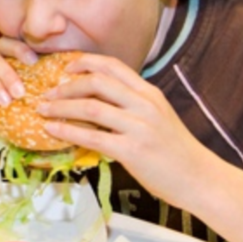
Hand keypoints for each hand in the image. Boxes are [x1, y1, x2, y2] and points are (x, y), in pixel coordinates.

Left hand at [39, 53, 212, 206]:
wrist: (200, 179)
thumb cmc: (175, 150)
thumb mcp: (157, 117)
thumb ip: (131, 104)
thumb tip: (94, 100)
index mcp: (149, 93)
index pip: (113, 65)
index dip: (85, 62)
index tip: (65, 68)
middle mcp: (144, 105)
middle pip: (97, 83)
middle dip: (66, 86)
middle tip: (47, 94)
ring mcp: (139, 127)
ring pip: (91, 108)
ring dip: (61, 108)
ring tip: (42, 110)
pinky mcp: (133, 151)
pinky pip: (92, 138)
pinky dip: (68, 131)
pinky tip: (52, 131)